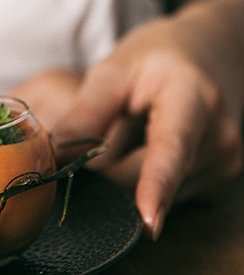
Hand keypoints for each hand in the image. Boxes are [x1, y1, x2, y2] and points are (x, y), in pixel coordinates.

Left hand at [43, 15, 242, 239]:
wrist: (209, 53)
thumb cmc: (158, 57)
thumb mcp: (115, 70)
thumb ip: (85, 114)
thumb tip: (51, 159)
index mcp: (194, 98)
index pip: (172, 148)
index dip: (157, 186)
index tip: (148, 221)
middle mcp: (218, 138)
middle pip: (146, 179)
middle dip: (105, 171)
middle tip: (84, 143)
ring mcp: (222, 165)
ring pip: (153, 194)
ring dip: (125, 175)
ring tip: (131, 132)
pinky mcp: (217, 183)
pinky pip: (166, 196)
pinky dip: (143, 180)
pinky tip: (147, 147)